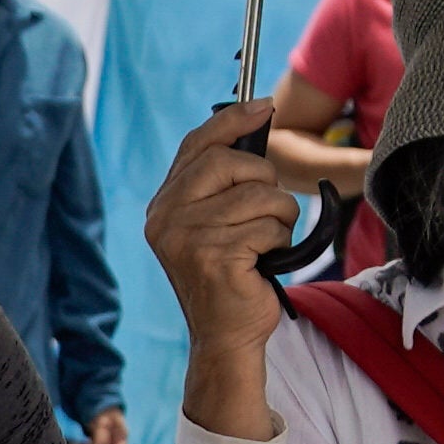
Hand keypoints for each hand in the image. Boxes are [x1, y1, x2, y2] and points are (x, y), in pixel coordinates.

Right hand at [146, 97, 315, 428]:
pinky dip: (279, 243)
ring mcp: (187, 239)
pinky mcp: (214, 258)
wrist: (225, 338)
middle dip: (265, 180)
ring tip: (266, 243)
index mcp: (163, 206)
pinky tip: (264, 263)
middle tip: (270, 209)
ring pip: (259, 197)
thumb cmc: (230, 277)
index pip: (197, 145)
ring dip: (279, 218)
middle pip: (230, 163)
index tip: (265, 106)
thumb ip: (220, 184)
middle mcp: (166, 219)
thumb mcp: (214, 223)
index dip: (232, 120)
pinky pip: (268, 227)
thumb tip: (252, 123)